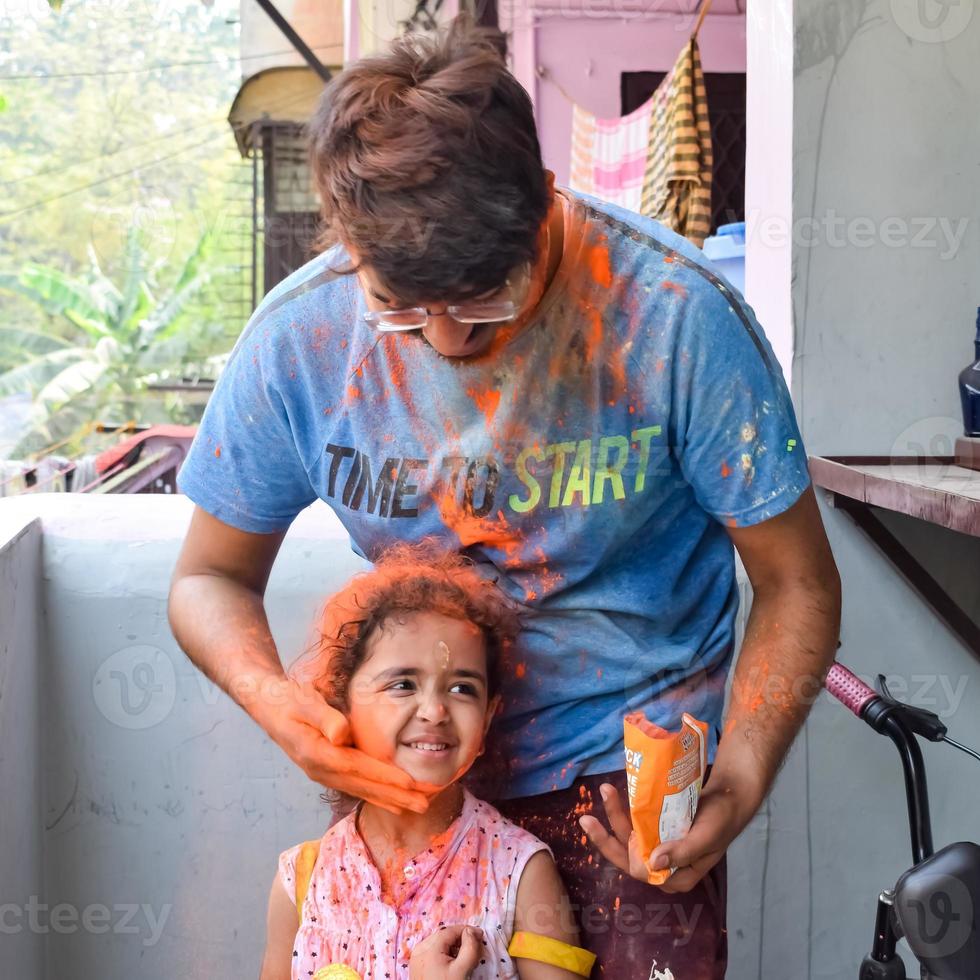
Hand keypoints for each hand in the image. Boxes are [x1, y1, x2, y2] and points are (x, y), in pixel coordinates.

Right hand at [254, 675, 440, 814]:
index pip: (357, 768)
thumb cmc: (288, 699)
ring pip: (361, 789)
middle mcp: (320, 769)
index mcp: (316, 754)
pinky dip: (375, 794)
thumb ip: (324, 717)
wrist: (269, 706)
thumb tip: (341, 734)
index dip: (384, 777)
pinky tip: (391, 801)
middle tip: (424, 804)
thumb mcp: (304, 702)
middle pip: (362, 786)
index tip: (410, 784)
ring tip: (414, 807)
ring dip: (388, 799)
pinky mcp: (327, 769)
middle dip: (394, 796)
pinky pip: (355, 785)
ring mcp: (323, 772)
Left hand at [408, 925, 483, 979]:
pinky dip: (445, 954)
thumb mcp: (462, 971)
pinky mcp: (417, 966)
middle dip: (461, 940)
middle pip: (445, 936)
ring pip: (439, 944)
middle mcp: (420, 949)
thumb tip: (471, 931)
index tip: (481, 936)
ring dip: (454, 947)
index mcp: (429, 948)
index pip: (451, 930)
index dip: (468, 931)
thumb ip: (469, 948)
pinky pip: (433, 953)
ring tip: (466, 958)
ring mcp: (417, 958)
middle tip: (476, 949)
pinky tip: (454, 964)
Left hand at [579, 778, 760, 892]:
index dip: (627, 856)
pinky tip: (614, 794)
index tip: (621, 834)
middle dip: (605, 837)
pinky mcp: (657, 830)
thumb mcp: (706, 836)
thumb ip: (682, 851)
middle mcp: (664, 866)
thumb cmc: (721, 820)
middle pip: (627, 856)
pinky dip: (622, 811)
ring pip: (628, 837)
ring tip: (604, 790)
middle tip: (585, 819)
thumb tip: (654, 861)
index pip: (643, 873)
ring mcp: (659, 847)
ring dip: (613, 816)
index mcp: (677, 877)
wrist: (730, 797)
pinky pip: (634, 825)